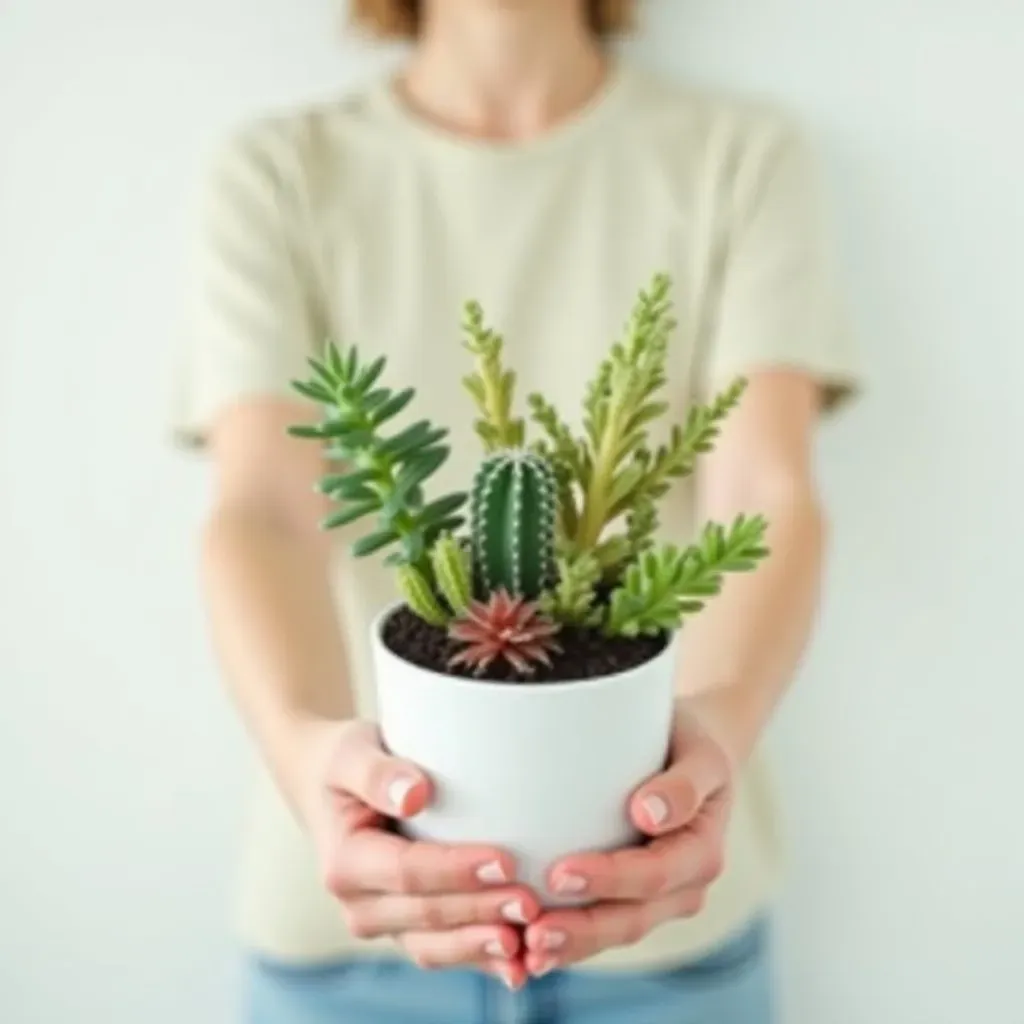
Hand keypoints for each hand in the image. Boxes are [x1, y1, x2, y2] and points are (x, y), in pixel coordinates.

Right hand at [301, 719, 538, 985]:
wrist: (327, 785)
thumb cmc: (346, 762)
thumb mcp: (351, 754)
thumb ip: (376, 773)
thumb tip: (415, 795)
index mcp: (345, 863)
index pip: (407, 872)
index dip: (456, 871)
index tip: (504, 861)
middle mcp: (359, 904)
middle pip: (427, 915)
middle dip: (480, 911)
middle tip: (531, 902)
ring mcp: (383, 922)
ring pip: (435, 946)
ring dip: (481, 945)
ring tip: (527, 941)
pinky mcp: (405, 928)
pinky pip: (442, 951)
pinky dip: (478, 959)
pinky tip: (517, 963)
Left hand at [521, 703, 733, 974]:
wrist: (689, 757)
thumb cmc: (686, 744)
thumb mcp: (700, 754)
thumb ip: (684, 784)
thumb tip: (649, 813)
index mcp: (702, 851)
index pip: (654, 874)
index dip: (609, 880)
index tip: (560, 873)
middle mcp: (685, 887)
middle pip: (633, 918)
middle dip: (583, 929)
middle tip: (534, 930)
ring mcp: (660, 902)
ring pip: (615, 933)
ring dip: (572, 946)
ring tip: (527, 949)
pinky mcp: (632, 902)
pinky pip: (602, 929)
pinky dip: (569, 944)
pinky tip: (530, 952)